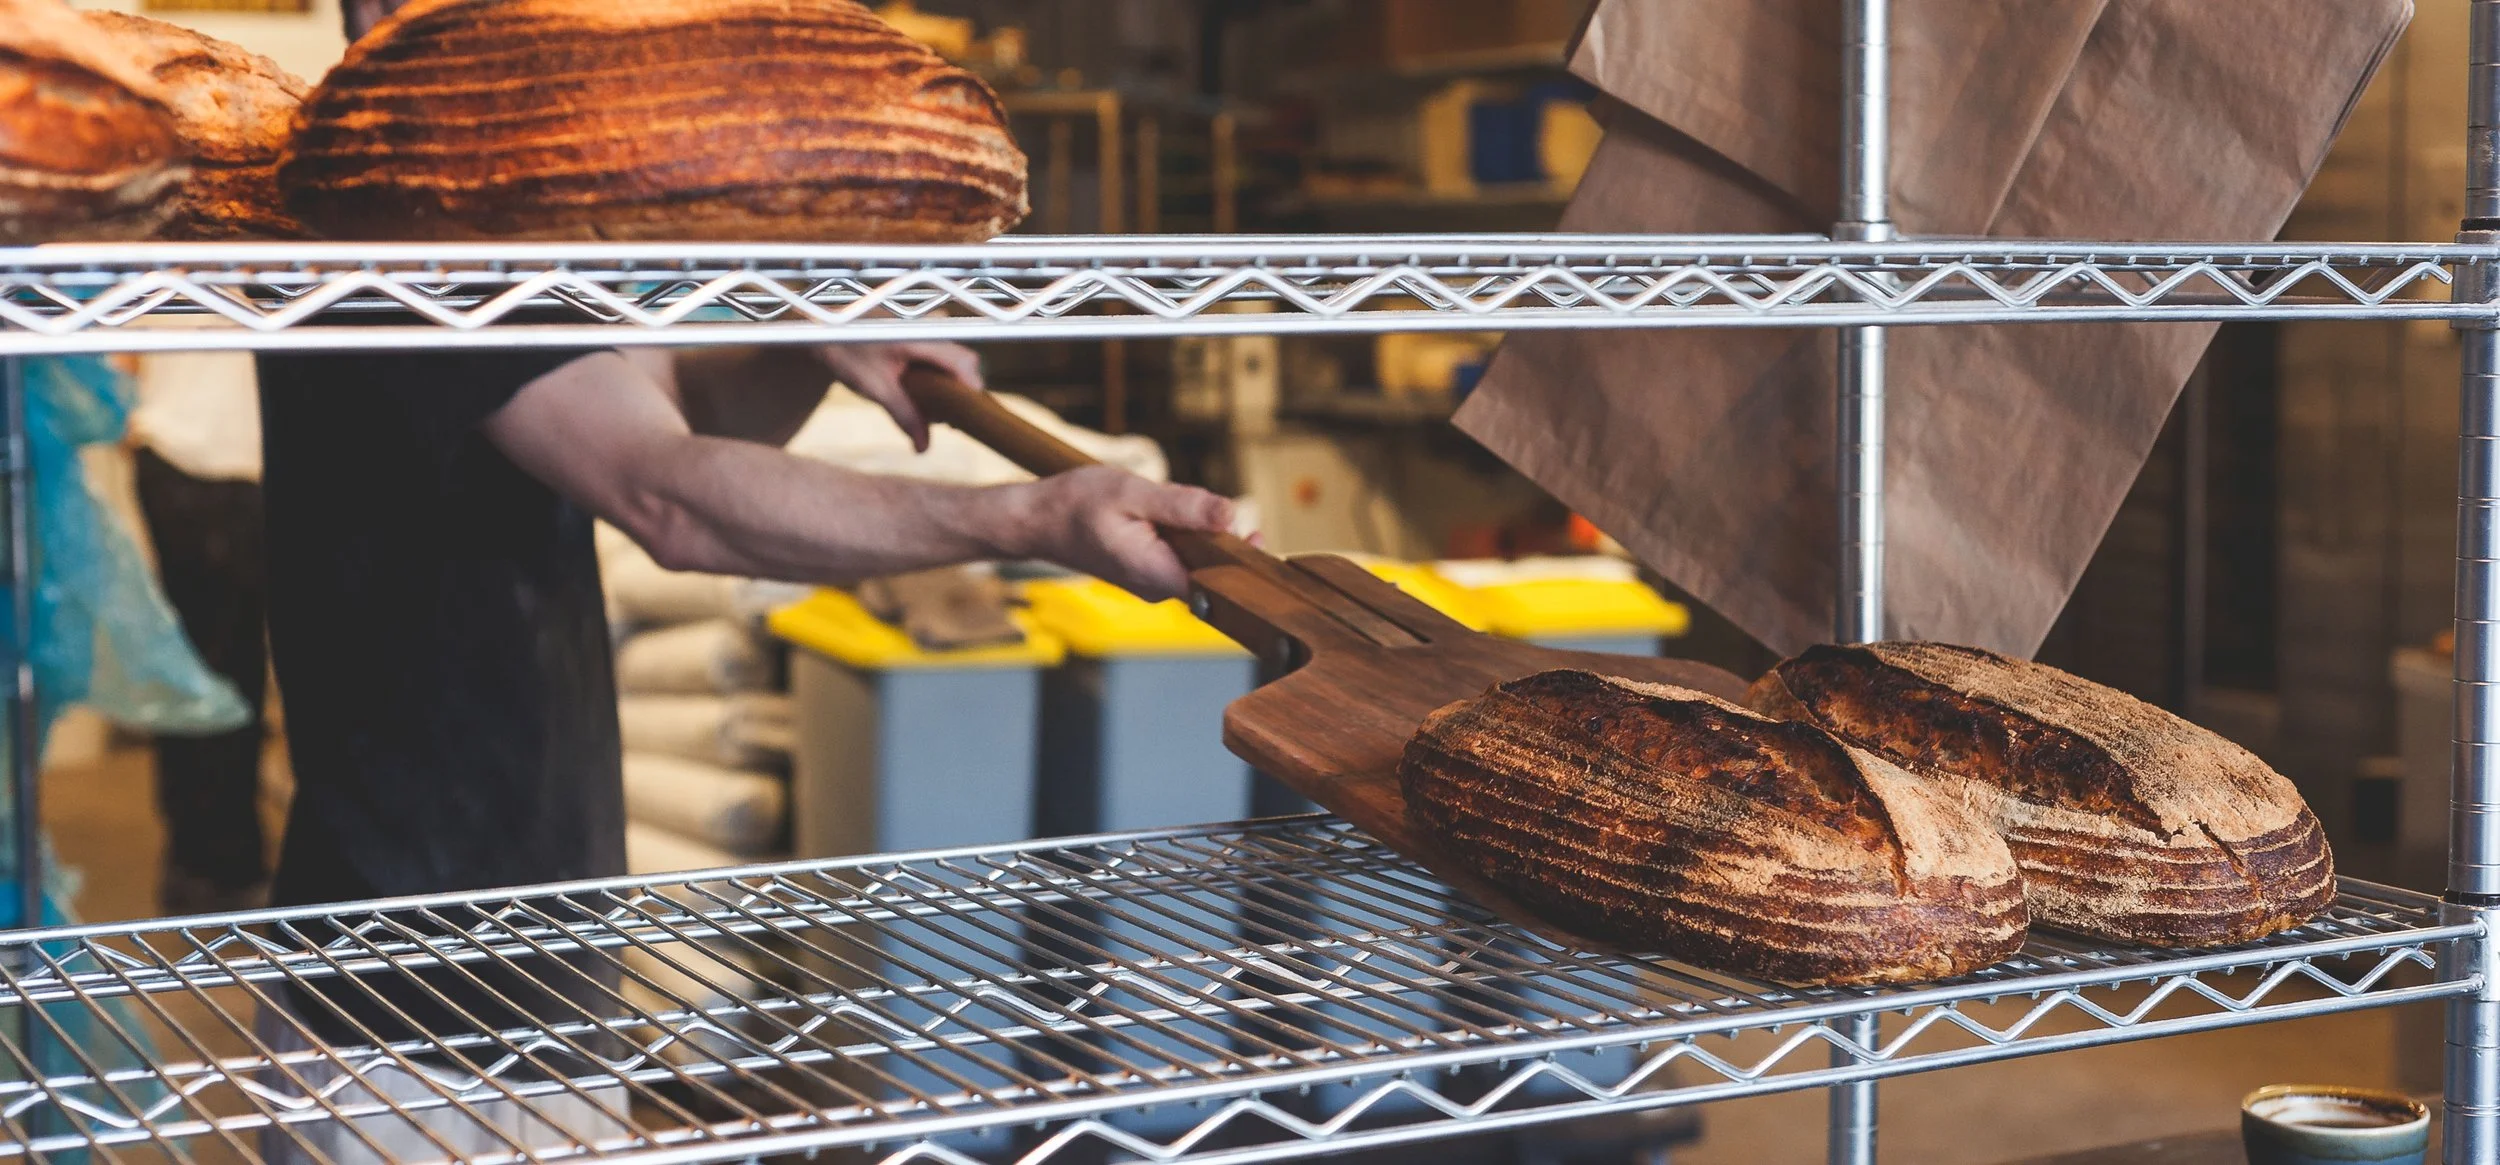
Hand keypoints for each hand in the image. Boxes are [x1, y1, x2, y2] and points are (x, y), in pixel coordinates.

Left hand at [815, 342, 982, 452]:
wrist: (822, 329)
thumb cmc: (845, 350)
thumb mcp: (875, 388)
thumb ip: (904, 416)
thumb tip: (924, 447)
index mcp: (923, 337)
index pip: (965, 364)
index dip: (970, 393)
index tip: (962, 419)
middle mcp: (932, 328)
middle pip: (965, 365)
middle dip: (956, 395)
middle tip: (935, 417)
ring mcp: (929, 328)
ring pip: (954, 362)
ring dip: (945, 387)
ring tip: (921, 405)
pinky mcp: (923, 333)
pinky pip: (942, 358)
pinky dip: (935, 378)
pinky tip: (916, 390)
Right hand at [1001, 466, 1234, 600]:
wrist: (1038, 519)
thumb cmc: (1076, 504)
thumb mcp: (1133, 493)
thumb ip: (1183, 505)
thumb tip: (1231, 514)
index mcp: (1157, 574)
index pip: (1220, 585)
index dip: (1244, 566)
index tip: (1257, 539)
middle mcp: (1158, 587)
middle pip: (1213, 566)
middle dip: (1217, 535)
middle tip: (1202, 509)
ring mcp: (1153, 582)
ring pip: (1196, 556)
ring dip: (1196, 529)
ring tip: (1168, 506)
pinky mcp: (1149, 572)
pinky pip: (1180, 552)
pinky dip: (1179, 530)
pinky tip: (1159, 513)